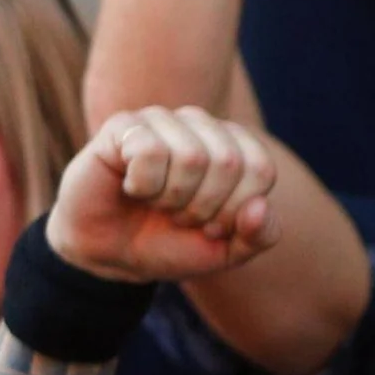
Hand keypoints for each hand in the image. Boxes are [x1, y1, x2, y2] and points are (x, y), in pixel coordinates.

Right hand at [46, 107, 282, 283]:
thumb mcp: (229, 251)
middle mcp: (200, 125)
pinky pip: (150, 150)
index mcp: (234, 147)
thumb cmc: (174, 243)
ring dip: (173, 197)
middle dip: (205, 207)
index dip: (238, 210)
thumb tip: (260, 205)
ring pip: (191, 155)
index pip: (261, 168)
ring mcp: (161, 121)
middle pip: (228, 161)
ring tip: (157, 202)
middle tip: (180, 216)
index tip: (214, 225)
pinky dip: (144, 184)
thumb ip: (260, 234)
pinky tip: (133, 187)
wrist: (114, 253)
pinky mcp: (123, 125)